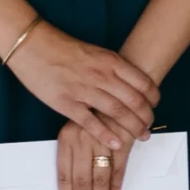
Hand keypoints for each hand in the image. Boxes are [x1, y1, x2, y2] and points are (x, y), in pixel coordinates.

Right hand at [6, 26, 157, 151]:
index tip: (155, 106)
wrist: (33, 46)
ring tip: (141, 136)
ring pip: (117, 113)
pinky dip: (106, 134)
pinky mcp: (66, 103)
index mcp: (111, 62)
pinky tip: (117, 143)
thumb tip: (132, 83)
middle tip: (150, 126)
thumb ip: (113, 68)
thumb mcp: (97, 53)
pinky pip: (91, 122)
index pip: (143, 83)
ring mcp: (84, 90)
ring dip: (133, 127)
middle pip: (134, 100)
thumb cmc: (65, 49)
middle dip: (146, 117)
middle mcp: (101, 76)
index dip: (153, 97)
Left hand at [55, 120, 133, 189]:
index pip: (64, 175)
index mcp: (67, 139)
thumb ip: (74, 153)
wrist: (121, 92)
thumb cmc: (98, 114)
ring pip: (99, 178)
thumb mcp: (77, 128)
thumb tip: (74, 188)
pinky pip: (118, 169)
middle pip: (81, 180)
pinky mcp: (122, 140)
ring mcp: (102, 140)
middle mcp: (82, 140)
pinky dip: (115, 186)